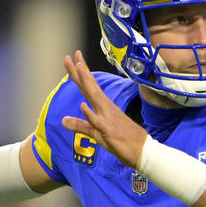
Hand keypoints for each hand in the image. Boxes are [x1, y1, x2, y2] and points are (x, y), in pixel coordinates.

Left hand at [61, 50, 147, 168]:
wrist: (143, 151)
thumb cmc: (123, 141)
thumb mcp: (97, 133)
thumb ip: (80, 126)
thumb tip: (63, 120)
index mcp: (103, 107)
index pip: (89, 87)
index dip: (80, 73)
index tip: (74, 59)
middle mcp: (105, 108)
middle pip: (90, 87)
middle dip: (80, 71)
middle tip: (72, 55)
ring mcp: (108, 118)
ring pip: (95, 97)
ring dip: (87, 82)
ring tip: (79, 68)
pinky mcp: (109, 131)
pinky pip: (98, 122)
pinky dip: (90, 114)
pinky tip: (84, 105)